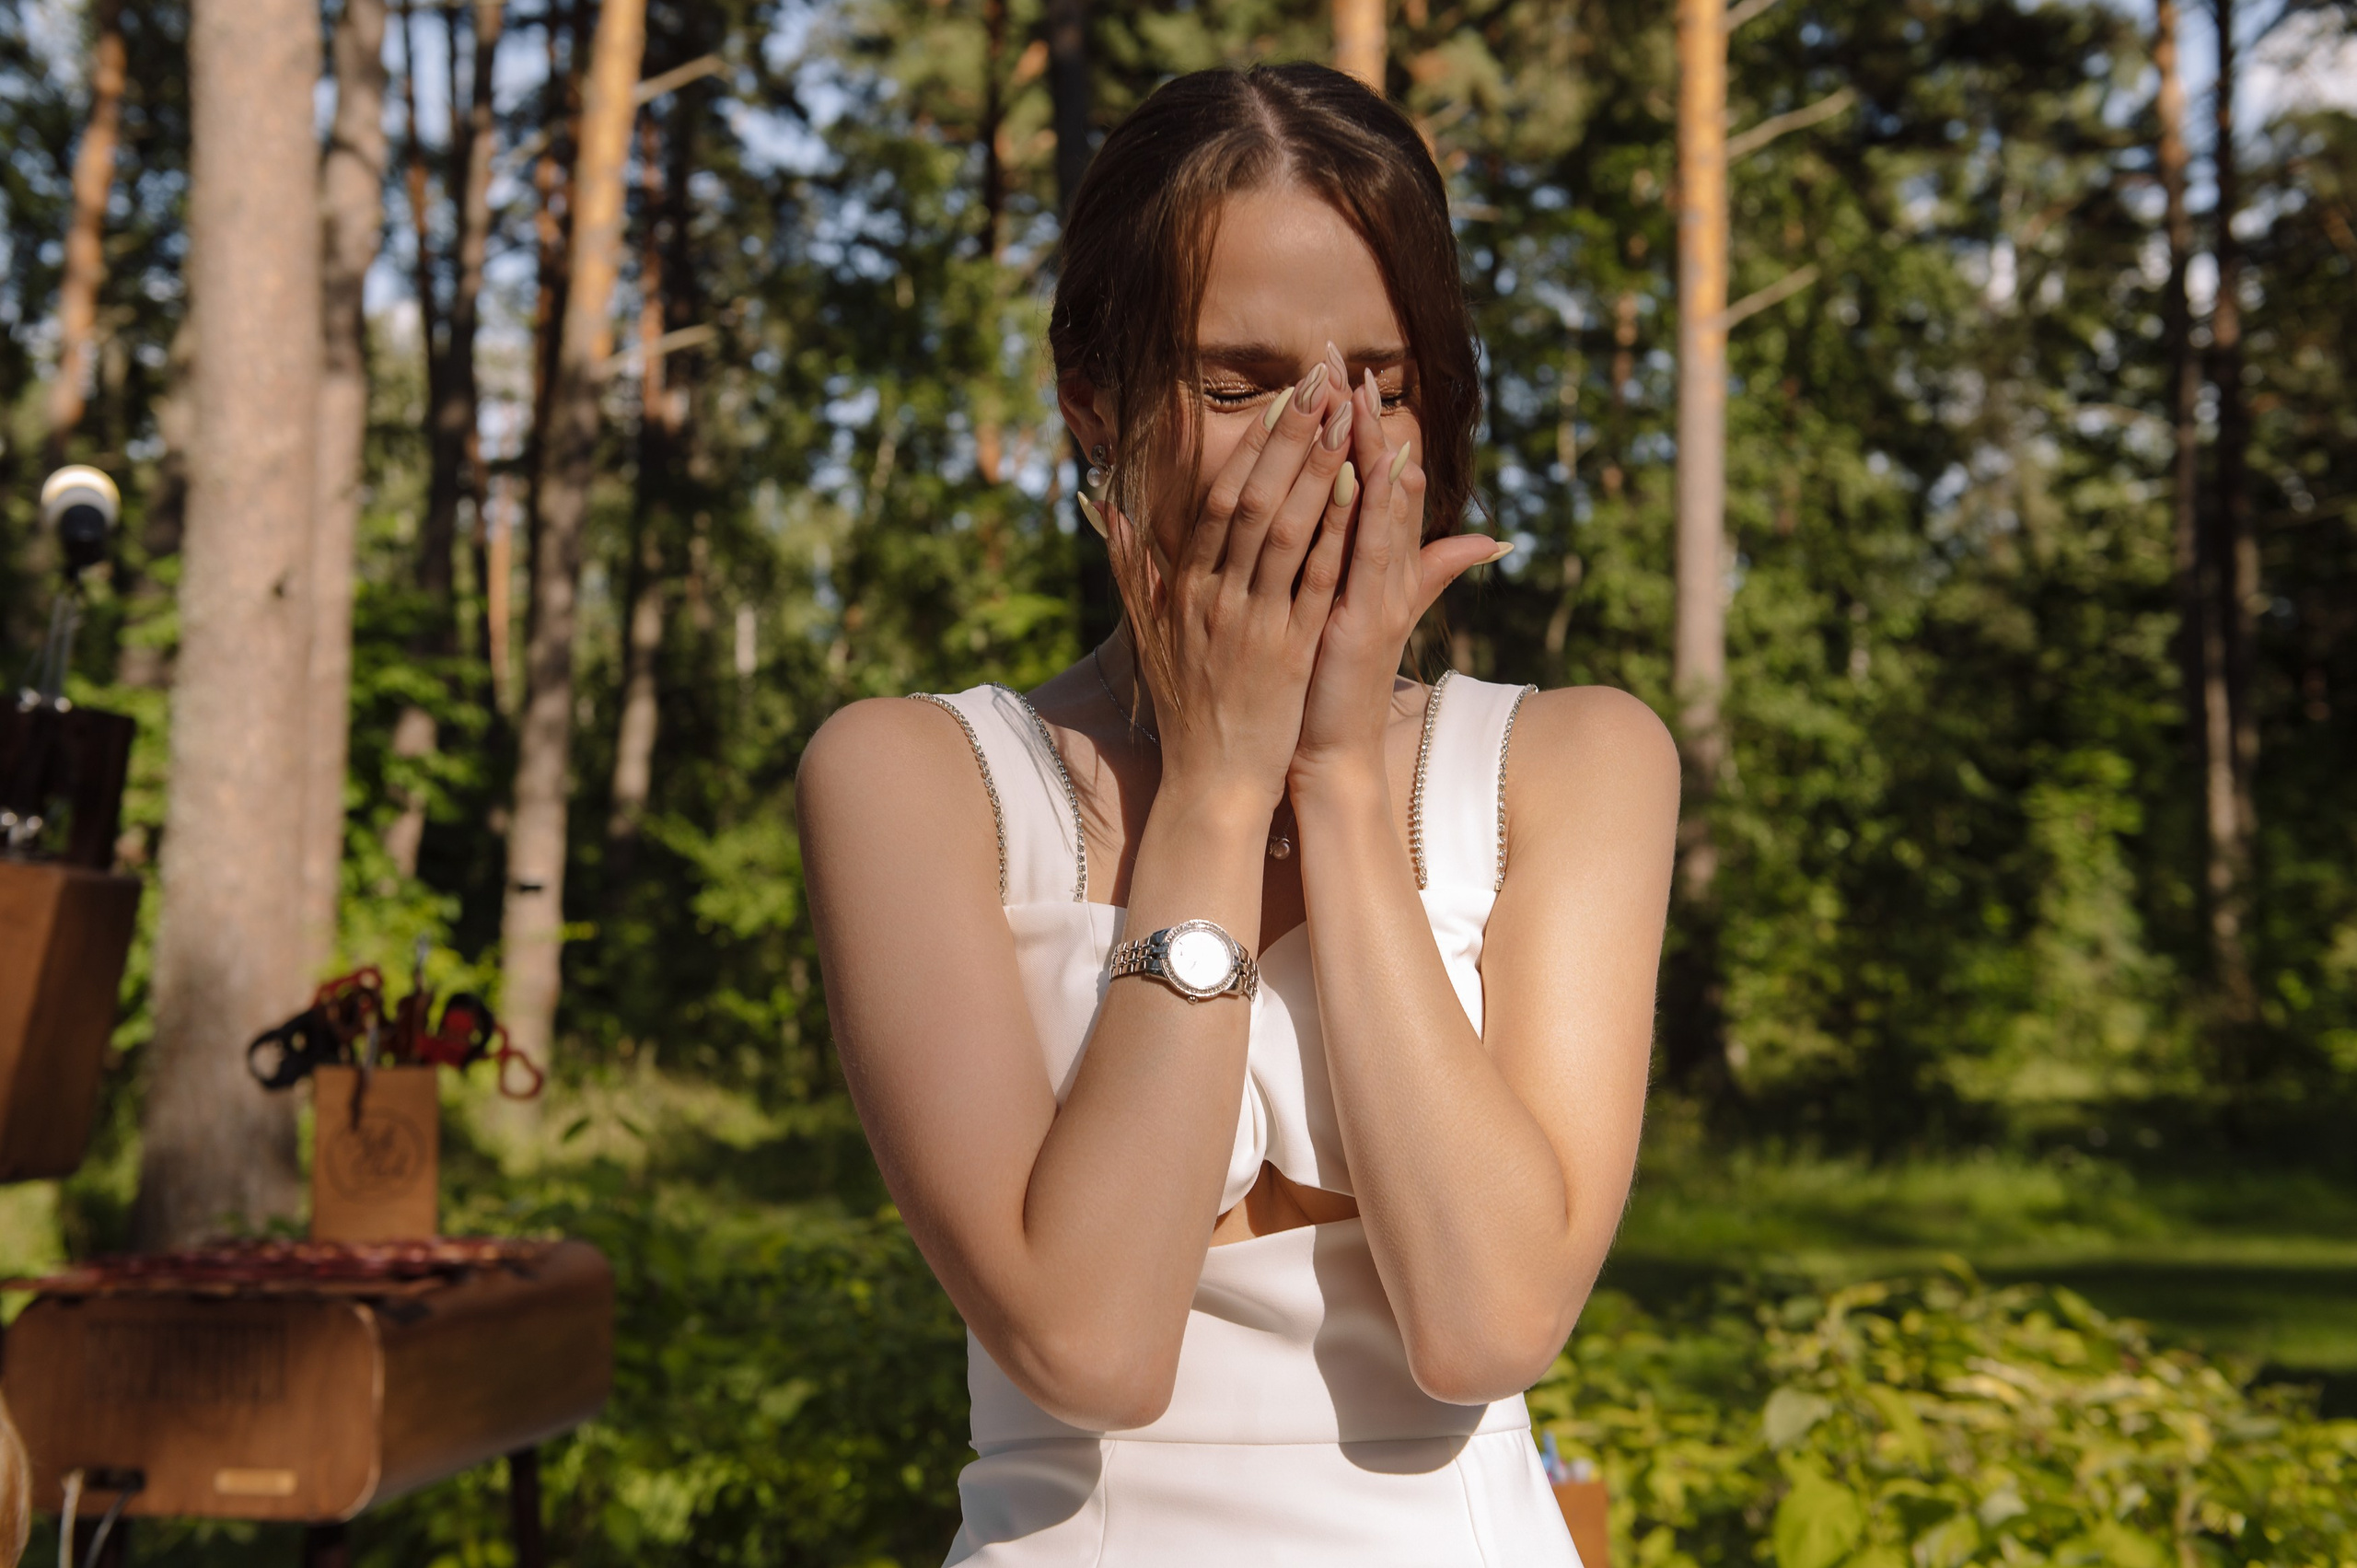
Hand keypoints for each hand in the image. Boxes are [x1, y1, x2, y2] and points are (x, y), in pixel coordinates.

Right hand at [1103, 360, 1360, 813]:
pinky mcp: (1287, 653)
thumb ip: (1130, 569)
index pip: (1220, 500)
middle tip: (1322, 384)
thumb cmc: (1187, 707)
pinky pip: (1315, 582)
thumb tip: (1106, 508)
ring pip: (1286, 532)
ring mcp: (1251, 623)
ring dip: (1319, 471)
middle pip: (1253, 501)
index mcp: (1185, 588)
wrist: (1211, 781)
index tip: (1284, 399)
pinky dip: (1338, 536)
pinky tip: (1363, 496)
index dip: (1255, 447)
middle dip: (1290, 439)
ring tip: (1349, 420)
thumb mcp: (1147, 634)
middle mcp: (1214, 597)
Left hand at [1292, 347, 1506, 788]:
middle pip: (1379, 480)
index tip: (1344, 375)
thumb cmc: (1328, 682)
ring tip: (1360, 395)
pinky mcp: (1367, 622)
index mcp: (1369, 565)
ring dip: (1371, 449)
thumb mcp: (1356, 616)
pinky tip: (1369, 473)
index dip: (1359, 428)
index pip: (1368, 480)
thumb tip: (1465, 538)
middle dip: (1364, 420)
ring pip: (1380, 508)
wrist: (1327, 751)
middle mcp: (1381, 572)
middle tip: (1348, 362)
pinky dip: (1371, 515)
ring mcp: (1378, 594)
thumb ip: (1397, 570)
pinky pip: (1370, 559)